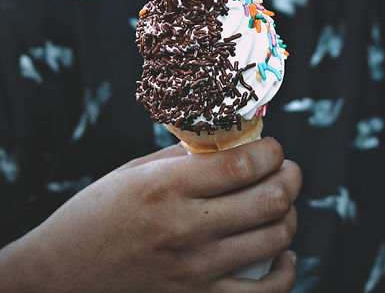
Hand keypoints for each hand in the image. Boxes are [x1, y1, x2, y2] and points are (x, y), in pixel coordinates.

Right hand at [0, 138, 300, 291]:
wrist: (61, 276)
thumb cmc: (97, 214)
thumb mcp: (136, 171)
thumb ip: (186, 158)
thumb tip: (232, 140)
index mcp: (168, 186)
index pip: (244, 164)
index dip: (272, 150)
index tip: (272, 146)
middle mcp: (185, 229)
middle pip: (270, 200)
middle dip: (291, 177)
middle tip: (286, 170)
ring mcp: (194, 271)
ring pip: (275, 240)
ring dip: (289, 215)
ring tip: (280, 204)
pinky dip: (284, 271)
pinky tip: (281, 254)